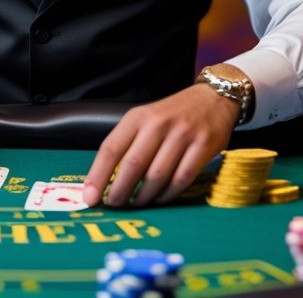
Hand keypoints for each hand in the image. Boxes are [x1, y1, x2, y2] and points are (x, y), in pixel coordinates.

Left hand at [83, 84, 237, 206]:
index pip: (111, 148)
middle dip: (120, 191)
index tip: (89, 197)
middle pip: (133, 164)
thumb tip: (104, 180)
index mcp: (138, 117)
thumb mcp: (145, 119)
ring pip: (157, 175)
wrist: (213, 98)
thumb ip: (127, 143)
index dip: (97, 175)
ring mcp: (183, 134)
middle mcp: (159, 123)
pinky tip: (161, 198)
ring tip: (137, 203)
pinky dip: (168, 194)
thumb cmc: (172, 115)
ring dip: (144, 196)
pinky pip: (181, 179)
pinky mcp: (204, 146)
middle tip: (114, 205)